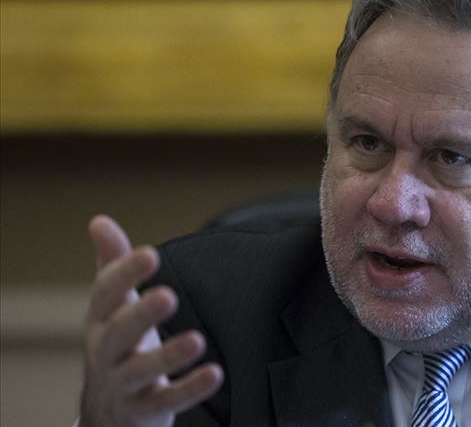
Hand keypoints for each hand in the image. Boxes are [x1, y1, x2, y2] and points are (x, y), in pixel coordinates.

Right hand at [79, 215, 222, 426]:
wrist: (106, 412)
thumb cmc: (118, 344)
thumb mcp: (112, 307)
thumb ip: (112, 265)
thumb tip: (99, 220)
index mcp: (99, 320)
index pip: (105, 294)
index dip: (124, 273)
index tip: (151, 253)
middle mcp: (105, 353)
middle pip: (117, 334)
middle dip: (140, 314)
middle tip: (169, 295)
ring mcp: (122, 385)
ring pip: (140, 371)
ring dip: (168, 356)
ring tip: (197, 341)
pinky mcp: (144, 411)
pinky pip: (166, 401)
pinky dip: (189, 389)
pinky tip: (215, 374)